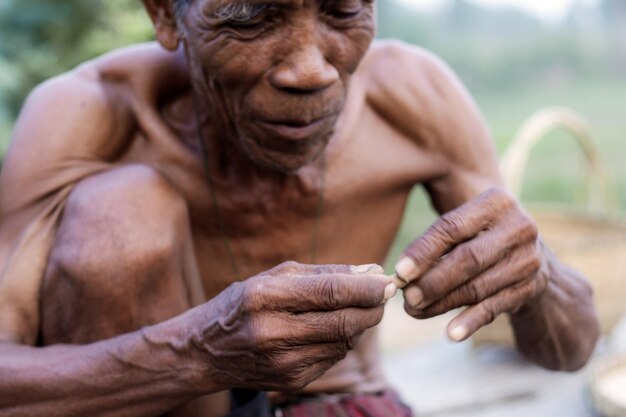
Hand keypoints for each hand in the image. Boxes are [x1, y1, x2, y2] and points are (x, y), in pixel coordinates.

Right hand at [190, 262, 394, 391]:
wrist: (205, 352)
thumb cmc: (242, 304)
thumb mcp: (273, 277)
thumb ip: (323, 273)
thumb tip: (370, 270)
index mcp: (264, 297)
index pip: (329, 292)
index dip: (365, 287)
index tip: (386, 280)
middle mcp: (272, 333)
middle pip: (343, 322)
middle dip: (373, 307)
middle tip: (384, 294)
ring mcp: (283, 362)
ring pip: (344, 341)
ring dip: (360, 323)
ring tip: (357, 307)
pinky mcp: (292, 381)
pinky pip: (334, 357)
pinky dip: (343, 339)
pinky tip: (332, 328)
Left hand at [395, 187, 545, 341]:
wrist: (533, 257)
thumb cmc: (481, 238)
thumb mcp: (466, 228)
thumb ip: (436, 244)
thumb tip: (402, 275)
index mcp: (495, 203)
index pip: (452, 227)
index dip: (423, 251)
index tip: (400, 271)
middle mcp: (518, 227)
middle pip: (467, 258)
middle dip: (433, 281)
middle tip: (407, 298)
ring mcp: (529, 259)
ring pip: (478, 286)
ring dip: (443, 303)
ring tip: (415, 312)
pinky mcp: (531, 287)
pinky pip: (495, 307)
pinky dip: (470, 321)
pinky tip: (451, 333)